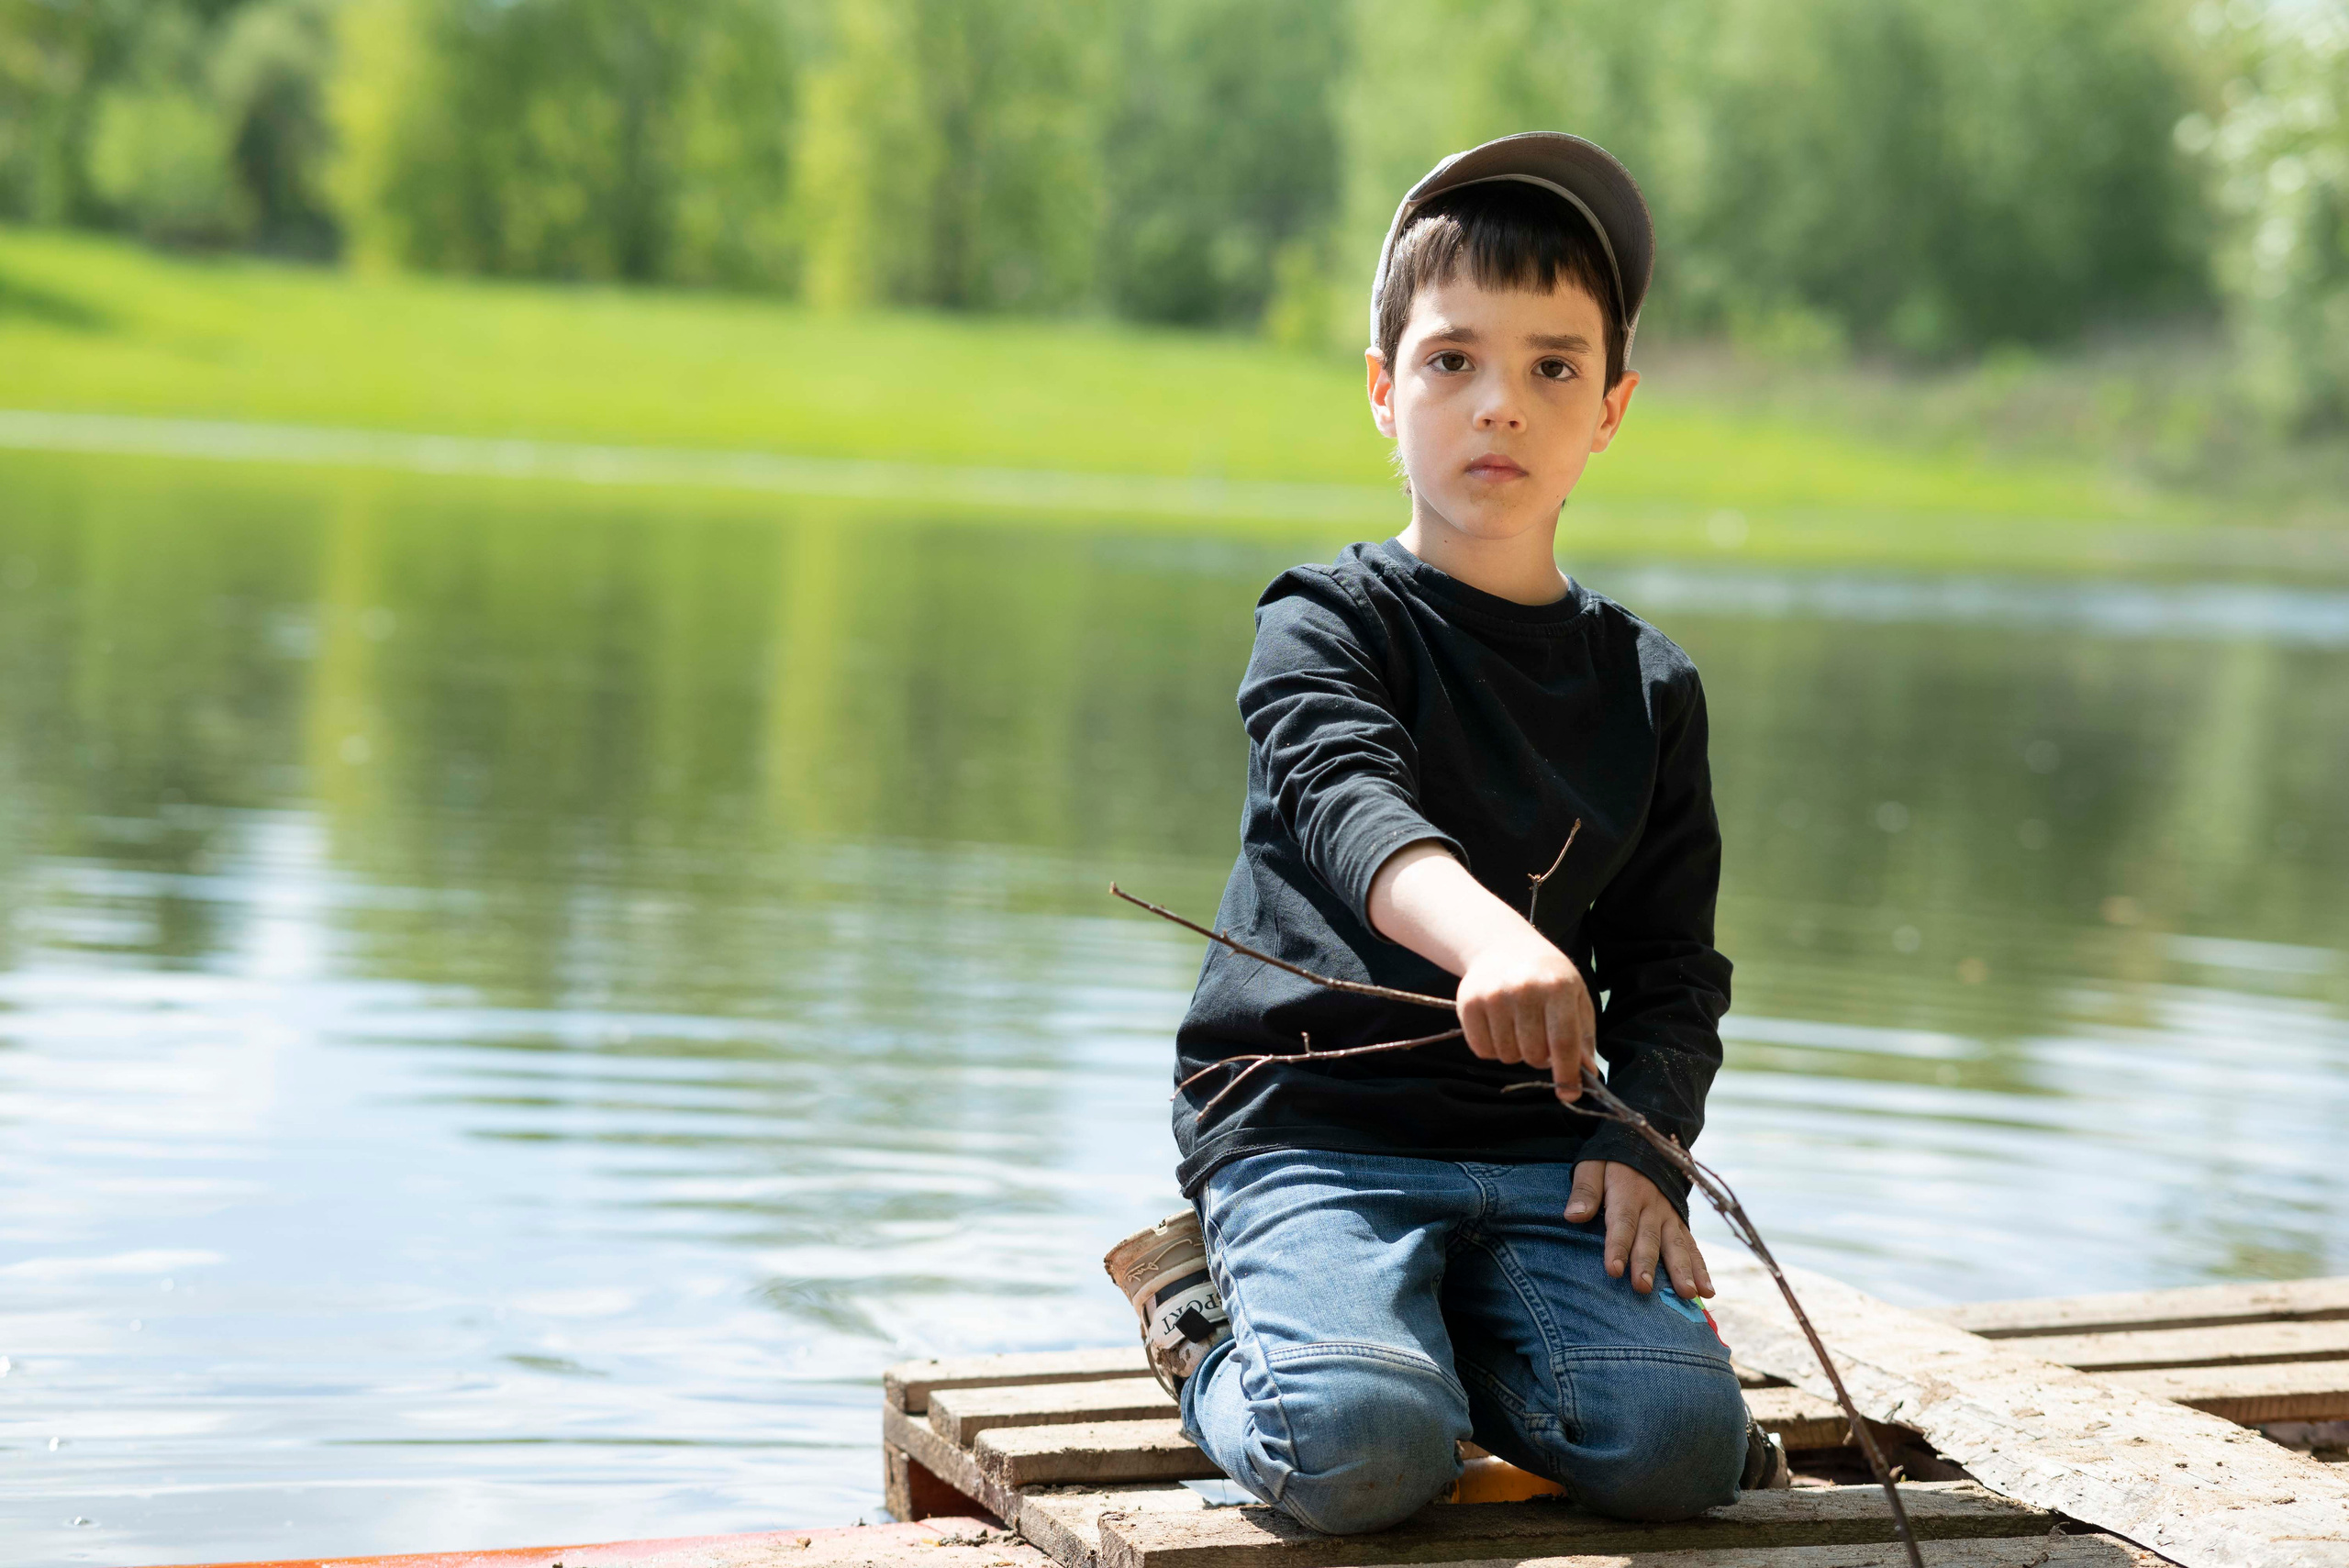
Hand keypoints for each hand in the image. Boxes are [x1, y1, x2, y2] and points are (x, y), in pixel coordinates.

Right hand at [1454, 932, 1597, 1101]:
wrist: (1503, 946)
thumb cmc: (1548, 977)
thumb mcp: (1576, 998)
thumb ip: (1583, 1037)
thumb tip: (1585, 1075)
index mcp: (1558, 987)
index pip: (1563, 1042)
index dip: (1566, 1073)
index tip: (1569, 1093)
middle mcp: (1523, 989)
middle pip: (1534, 1054)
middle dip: (1540, 1057)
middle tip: (1540, 1038)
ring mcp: (1493, 995)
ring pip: (1507, 1056)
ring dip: (1516, 1052)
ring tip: (1519, 1028)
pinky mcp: (1468, 1003)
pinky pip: (1482, 1050)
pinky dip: (1493, 1049)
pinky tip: (1499, 1027)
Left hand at [1566, 1160, 1712, 1298]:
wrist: (1645, 1143)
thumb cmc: (1611, 1162)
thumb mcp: (1592, 1166)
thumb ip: (1585, 1191)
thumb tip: (1572, 1216)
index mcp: (1627, 1192)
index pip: (1622, 1222)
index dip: (1617, 1246)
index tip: (1613, 1270)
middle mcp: (1652, 1206)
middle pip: (1649, 1238)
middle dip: (1646, 1263)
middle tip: (1643, 1287)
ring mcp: (1669, 1216)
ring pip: (1676, 1245)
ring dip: (1681, 1270)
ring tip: (1687, 1294)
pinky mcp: (1680, 1222)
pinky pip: (1692, 1246)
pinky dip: (1701, 1268)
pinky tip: (1707, 1291)